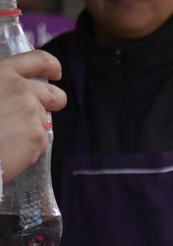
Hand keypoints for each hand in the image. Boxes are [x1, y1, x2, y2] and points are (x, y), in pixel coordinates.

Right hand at [0, 51, 65, 179]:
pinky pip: (40, 141)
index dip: (51, 66)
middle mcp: (22, 90)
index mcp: (3, 73)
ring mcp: (33, 114)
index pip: (40, 60)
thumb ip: (0, 84)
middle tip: (40, 110)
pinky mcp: (38, 137)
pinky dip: (29, 146)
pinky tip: (10, 147)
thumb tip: (10, 86)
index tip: (55, 72)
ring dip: (32, 127)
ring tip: (8, 134)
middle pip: (56, 94)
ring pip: (44, 121)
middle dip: (54, 102)